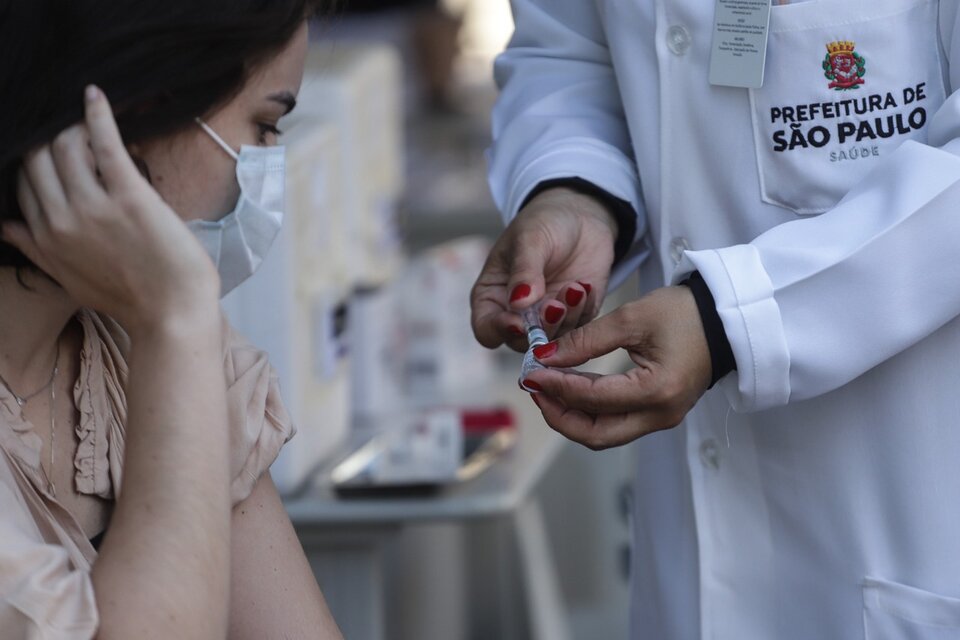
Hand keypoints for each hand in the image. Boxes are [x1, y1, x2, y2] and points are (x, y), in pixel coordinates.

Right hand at [2, 86, 217, 331]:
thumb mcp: (70, 278)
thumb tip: (4, 226)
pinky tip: (95, 96)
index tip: (49, 147)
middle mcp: (61, 219)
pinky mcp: (129, 195)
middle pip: (37, 159)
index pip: (24, 182)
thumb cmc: (128, 298)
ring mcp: (94, 206)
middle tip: (68, 127)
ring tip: (85, 119)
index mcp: (45, 237)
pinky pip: (105, 144)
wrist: (171, 314)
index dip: (35, 160)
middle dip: (49, 138)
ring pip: (65, 146)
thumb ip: (35, 249)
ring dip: (73, 127)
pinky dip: (97, 115)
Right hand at [471, 187, 619, 351]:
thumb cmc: (544, 223)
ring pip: (553, 341)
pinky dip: (583, 311)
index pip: (487, 329)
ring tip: (575, 287)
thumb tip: (518, 303)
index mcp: (492, 296)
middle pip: (522, 343)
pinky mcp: (575, 317)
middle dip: (540, 328)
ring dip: (566, 318)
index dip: (500, 331)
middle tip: (556, 306)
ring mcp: (547, 319)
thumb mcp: (530, 238)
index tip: (519, 322)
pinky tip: (585, 286)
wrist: (581, 216)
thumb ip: (524, 270)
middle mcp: (517, 314)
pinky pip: (580, 330)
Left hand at [523, 286, 711, 449]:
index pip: (593, 399)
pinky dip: (588, 413)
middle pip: (596, 435)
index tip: (530, 371)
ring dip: (571, 417)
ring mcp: (661, 419)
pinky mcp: (658, 414)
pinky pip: (615, 425)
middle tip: (534, 388)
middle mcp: (660, 415)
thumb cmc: (685, 313)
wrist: (725, 320)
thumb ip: (586, 340)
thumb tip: (545, 357)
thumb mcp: (632, 317)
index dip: (556, 387)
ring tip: (546, 388)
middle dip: (559, 415)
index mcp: (657, 391)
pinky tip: (570, 391)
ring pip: (604, 435)